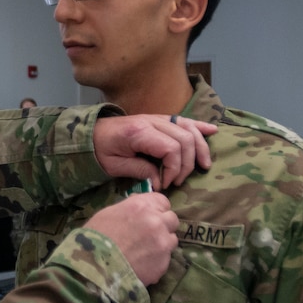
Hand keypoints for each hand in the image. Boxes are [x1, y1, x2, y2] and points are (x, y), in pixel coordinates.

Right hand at [84, 193, 178, 285]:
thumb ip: (130, 208)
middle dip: (163, 225)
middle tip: (149, 235)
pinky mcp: (164, 263)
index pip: (163, 202)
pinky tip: (142, 264)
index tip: (150, 216)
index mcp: (141, 206)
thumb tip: (140, 208)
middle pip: (172, 219)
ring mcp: (162, 243)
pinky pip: (166, 259)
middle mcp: (156, 221)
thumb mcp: (109, 213)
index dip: (157, 209)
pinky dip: (157, 261)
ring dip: (162, 243)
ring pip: (172, 240)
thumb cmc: (96, 237)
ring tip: (145, 251)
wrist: (94, 267)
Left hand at [92, 115, 215, 189]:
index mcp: (138, 132)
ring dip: (199, 147)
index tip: (166, 184)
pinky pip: (184, 120)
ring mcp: (157, 118)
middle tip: (177, 181)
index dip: (174, 169)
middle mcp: (151, 121)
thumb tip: (161, 182)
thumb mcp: (114, 166)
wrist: (90, 132)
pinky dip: (199, 126)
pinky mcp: (159, 119)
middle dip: (186, 164)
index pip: (171, 148)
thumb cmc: (100, 150)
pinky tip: (212, 131)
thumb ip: (140, 171)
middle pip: (184, 139)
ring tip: (203, 166)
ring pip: (188, 129)